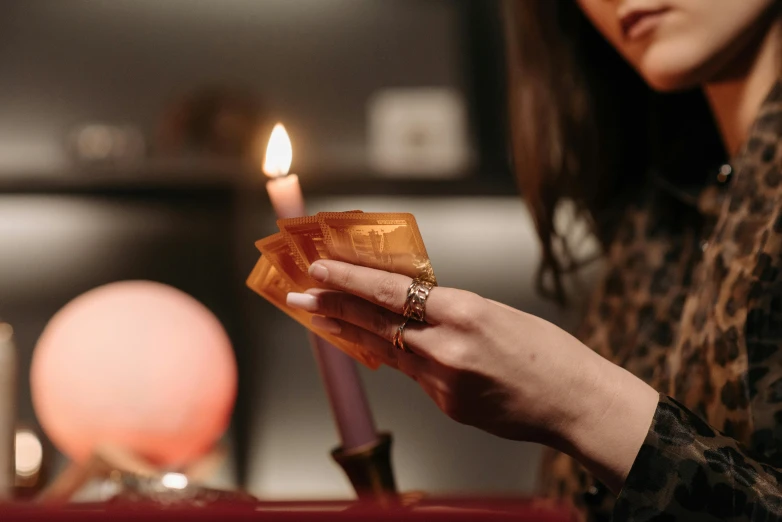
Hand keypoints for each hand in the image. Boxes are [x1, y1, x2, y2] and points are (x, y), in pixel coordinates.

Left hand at [286, 260, 658, 492]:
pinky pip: (413, 376)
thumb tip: (409, 305)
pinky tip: (385, 348)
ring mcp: (444, 382)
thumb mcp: (498, 313)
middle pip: (375, 323)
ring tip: (324, 318)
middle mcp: (448, 348)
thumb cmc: (548, 352)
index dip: (350, 279)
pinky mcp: (447, 406)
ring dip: (355, 332)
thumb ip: (449, 310)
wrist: (575, 404)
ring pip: (388, 351)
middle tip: (299, 293)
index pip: (391, 291)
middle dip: (332, 307)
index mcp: (465, 312)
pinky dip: (397, 358)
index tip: (320, 267)